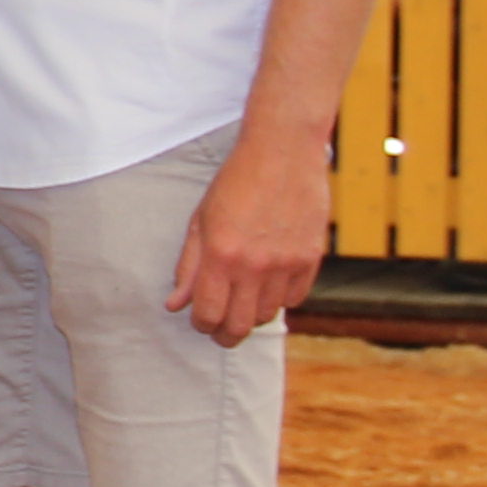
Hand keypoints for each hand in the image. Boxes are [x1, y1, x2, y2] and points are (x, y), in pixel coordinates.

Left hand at [170, 131, 332, 346]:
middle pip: (240, 325)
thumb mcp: (201, 220)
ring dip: (253, 315)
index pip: (208, 314)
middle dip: (226, 335)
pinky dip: (281, 299)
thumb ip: (188, 266)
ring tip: (244, 302)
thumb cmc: (236, 182)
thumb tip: (175, 304)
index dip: (202, 325)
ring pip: (269, 314)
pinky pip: (295, 298)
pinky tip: (270, 286)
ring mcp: (286, 263)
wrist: (282, 151)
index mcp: (220, 255)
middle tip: (221, 332)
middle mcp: (254, 265)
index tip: (201, 322)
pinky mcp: (311, 258)